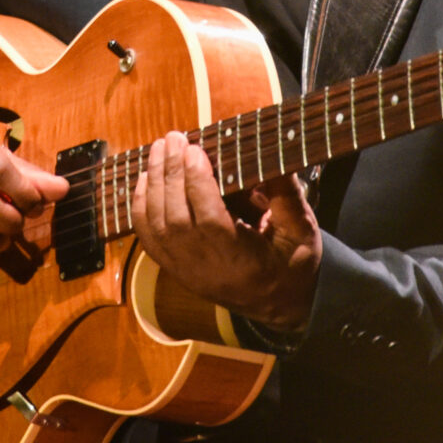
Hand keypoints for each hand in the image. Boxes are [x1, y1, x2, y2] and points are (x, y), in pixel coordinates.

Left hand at [133, 131, 319, 329]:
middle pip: (176, 219)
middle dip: (171, 174)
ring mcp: (186, 271)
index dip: (197, 184)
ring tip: (159, 149)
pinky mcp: (174, 268)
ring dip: (155, 183)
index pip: (209, 221)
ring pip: (157, 226)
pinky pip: (148, 237)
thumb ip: (287, 196)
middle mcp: (207, 270)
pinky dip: (141, 205)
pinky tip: (146, 178)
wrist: (279, 304)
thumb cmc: (292, 263)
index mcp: (243, 263)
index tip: (195, 150)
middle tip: (173, 138)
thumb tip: (272, 154)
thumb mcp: (301, 232)